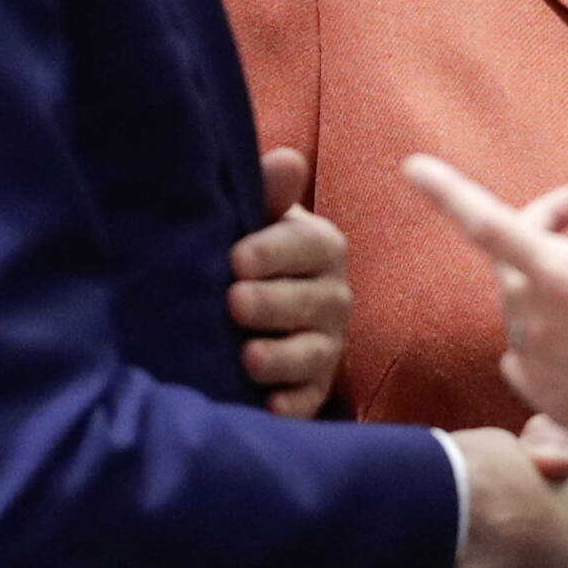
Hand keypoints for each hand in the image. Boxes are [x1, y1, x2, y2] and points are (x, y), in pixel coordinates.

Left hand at [229, 147, 348, 417]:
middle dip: (274, 303)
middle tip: (234, 303)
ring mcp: (327, 343)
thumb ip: (268, 192)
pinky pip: (310, 399)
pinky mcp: (314, 387)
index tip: (235, 259)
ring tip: (247, 357)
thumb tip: (287, 160)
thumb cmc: (249, 253)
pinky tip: (269, 407)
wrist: (247, 310)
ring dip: (282, 356)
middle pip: (312, 300)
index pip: (309, 245)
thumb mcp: (255, 218)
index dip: (273, 251)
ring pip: (314, 352)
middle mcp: (333, 295)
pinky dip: (292, 405)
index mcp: (320, 247)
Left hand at [406, 154, 567, 478]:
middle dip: (537, 224)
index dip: (449, 193)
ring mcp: (544, 368)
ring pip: (521, 302)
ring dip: (545, 273)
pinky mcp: (555, 402)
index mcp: (566, 284)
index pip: (490, 227)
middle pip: (509, 258)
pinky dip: (547, 320)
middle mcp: (541, 326)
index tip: (412, 167)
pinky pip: (529, 347)